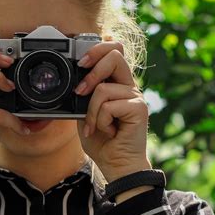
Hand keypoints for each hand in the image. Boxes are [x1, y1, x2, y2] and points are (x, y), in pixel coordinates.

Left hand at [75, 36, 150, 180]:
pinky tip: (108, 131)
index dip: (97, 49)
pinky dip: (100, 121)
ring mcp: (135, 96)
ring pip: (103, 88)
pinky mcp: (139, 108)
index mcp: (117, 83)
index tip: (79, 63)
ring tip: (95, 127)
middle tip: (80, 91)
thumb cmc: (102, 142)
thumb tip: (75, 79)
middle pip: (116, 54)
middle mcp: (128, 86)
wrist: (116, 165)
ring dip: (91, 111)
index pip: (114, 50)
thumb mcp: (85, 114)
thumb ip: (83, 95)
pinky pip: (109, 106)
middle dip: (92, 69)